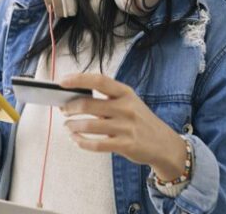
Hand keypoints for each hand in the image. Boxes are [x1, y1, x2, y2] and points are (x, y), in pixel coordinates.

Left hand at [60, 74, 187, 180]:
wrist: (164, 144)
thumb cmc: (140, 121)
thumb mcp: (129, 103)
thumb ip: (107, 100)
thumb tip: (74, 99)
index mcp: (126, 93)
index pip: (99, 80)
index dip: (78, 79)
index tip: (61, 82)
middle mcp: (126, 108)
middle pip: (88, 104)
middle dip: (69, 107)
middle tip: (63, 110)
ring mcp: (126, 127)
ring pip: (88, 126)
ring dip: (72, 126)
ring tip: (68, 126)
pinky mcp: (125, 145)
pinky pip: (95, 144)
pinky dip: (80, 142)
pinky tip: (76, 139)